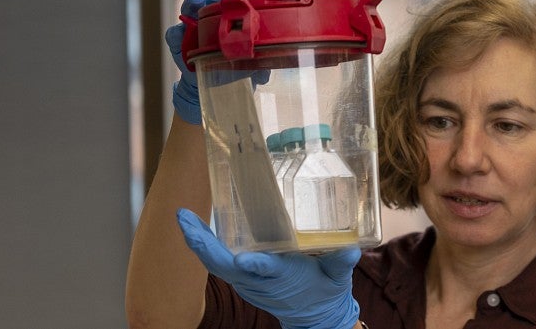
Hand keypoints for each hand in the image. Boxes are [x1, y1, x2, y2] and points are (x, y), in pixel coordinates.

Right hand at [166, 0, 272, 124]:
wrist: (217, 89)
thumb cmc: (242, 70)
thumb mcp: (258, 69)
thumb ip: (262, 66)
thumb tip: (264, 72)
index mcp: (245, 15)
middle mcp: (222, 13)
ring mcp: (199, 23)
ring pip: (194, 3)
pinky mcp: (181, 40)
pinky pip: (175, 32)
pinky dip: (178, 32)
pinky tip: (182, 32)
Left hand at [177, 209, 360, 328]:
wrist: (315, 317)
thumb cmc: (326, 292)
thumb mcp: (338, 280)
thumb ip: (341, 264)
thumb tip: (351, 249)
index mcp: (284, 279)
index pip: (267, 271)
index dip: (257, 264)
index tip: (244, 258)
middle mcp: (260, 282)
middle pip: (224, 265)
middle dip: (203, 243)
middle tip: (185, 218)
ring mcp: (248, 282)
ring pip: (217, 263)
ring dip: (199, 242)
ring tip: (184, 217)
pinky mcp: (244, 280)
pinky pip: (219, 263)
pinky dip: (206, 246)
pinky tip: (197, 228)